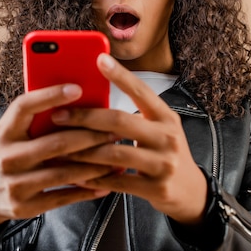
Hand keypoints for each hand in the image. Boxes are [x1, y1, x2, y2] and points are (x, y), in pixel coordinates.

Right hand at [0, 83, 116, 228]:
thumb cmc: (8, 154)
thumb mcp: (12, 133)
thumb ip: (36, 119)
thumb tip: (77, 98)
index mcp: (5, 132)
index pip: (24, 107)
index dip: (50, 96)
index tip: (77, 89)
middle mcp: (8, 157)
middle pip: (56, 143)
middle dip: (91, 136)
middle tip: (115, 131)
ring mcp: (16, 184)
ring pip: (64, 172)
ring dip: (95, 164)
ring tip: (117, 156)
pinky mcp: (26, 207)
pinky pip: (63, 197)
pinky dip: (87, 190)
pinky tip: (106, 184)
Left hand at [51, 53, 207, 225]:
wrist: (191, 191)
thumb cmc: (165, 153)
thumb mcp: (159, 129)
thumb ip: (135, 116)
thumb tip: (94, 100)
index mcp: (166, 117)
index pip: (141, 91)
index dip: (120, 75)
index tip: (99, 59)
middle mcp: (167, 137)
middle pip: (120, 121)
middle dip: (85, 117)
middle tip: (59, 115)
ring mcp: (163, 163)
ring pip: (114, 153)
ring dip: (83, 151)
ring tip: (60, 148)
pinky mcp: (156, 188)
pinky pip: (117, 181)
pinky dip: (94, 178)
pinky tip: (77, 175)